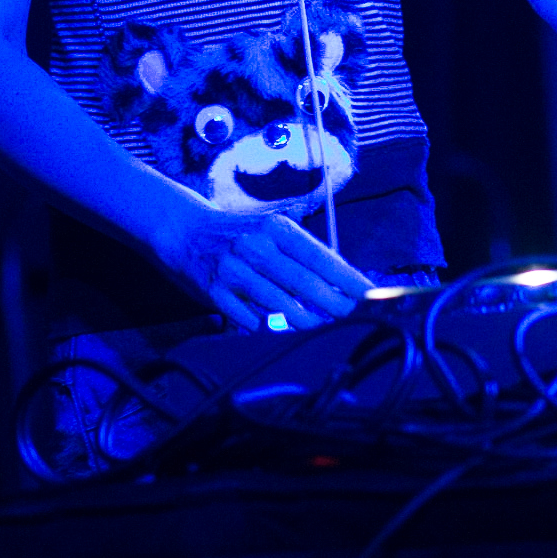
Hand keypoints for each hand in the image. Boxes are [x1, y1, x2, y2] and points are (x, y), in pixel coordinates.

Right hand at [151, 192, 373, 331]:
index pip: (320, 255)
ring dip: (300, 317)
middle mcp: (257, 245)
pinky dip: (260, 323)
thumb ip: (302, 253)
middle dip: (331, 301)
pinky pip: (243, 313)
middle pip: (302, 279)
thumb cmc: (241, 235)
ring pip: (275, 299)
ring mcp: (234, 267)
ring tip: (317, 327)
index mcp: (278, 228)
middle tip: (351, 316)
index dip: (347, 277)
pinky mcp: (214, 288)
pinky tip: (272, 329)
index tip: (369, 294)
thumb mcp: (272, 231)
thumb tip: (343, 279)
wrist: (187, 230)